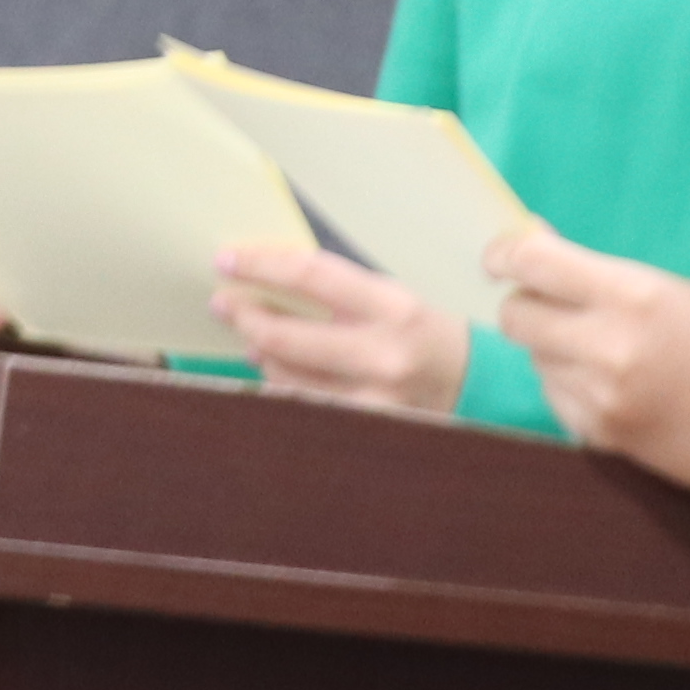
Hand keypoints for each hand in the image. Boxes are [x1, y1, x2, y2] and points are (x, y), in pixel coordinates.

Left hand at [209, 241, 470, 418]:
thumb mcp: (386, 295)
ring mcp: (372, 399)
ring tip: (252, 335)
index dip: (261, 266)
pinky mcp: (363, 429)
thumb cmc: (417, 328)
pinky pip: (303, 404)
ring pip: (288, 376)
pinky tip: (273, 367)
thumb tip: (263, 281)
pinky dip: (280, 383)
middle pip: (289, 336)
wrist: (467, 381)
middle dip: (246, 316)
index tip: (226, 260)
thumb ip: (332, 289)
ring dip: (260, 352)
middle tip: (222, 303)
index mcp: (391, 306)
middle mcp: (382, 354)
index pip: (311, 276)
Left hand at [485, 221, 689, 498]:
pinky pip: (556, 399)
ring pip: (535, 360)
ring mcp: (602, 398)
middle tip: (548, 302)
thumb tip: (531, 246)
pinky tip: (612, 385)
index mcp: (633, 295)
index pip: (534, 263)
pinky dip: (570, 387)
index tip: (497, 255)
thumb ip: (600, 274)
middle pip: (517, 316)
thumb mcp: (672, 290)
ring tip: (603, 350)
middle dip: (525, 304)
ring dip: (552, 349)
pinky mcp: (602, 438)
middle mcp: (609, 346)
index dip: (504, 254)